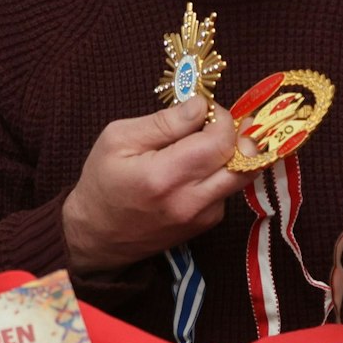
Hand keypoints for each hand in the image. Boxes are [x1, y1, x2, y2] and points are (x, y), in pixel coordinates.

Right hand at [62, 96, 248, 270]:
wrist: (97, 236)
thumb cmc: (102, 182)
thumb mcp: (119, 138)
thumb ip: (164, 121)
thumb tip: (201, 106)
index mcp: (165, 177)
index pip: (221, 140)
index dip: (220, 117)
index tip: (201, 110)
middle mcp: (191, 201)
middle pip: (246, 160)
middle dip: (236, 134)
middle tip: (214, 124)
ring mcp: (202, 217)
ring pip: (241, 175)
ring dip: (230, 154)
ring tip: (201, 145)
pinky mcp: (206, 224)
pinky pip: (227, 190)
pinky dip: (219, 173)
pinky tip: (193, 170)